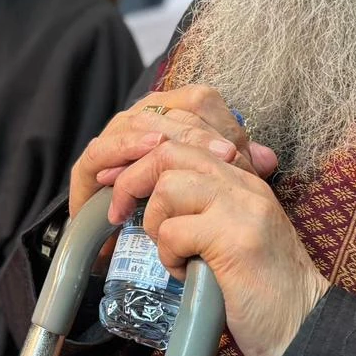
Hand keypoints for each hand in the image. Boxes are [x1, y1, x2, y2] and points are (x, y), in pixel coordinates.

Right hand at [72, 86, 278, 222]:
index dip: (219, 122)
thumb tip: (267, 158)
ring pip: (136, 123)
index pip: (197, 101)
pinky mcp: (87, 167)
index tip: (237, 152)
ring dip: (164, 137)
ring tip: (191, 155)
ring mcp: (110, 142)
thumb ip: (238, 169)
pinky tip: (149, 151)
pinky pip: (101, 148)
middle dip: (197, 134)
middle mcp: (139, 124)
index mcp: (171, 119)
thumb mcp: (215, 190)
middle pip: (167, 110)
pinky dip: (124, 147)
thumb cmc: (176, 218)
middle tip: (223, 158)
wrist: (129, 255)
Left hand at [113, 139, 328, 355]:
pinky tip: (186, 273)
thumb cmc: (260, 289)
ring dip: (155, 223)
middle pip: (169, 152)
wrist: (303, 328)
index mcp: (243, 180)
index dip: (141, 160)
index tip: (114, 182)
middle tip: (118, 213)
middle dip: (131, 181)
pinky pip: (174, 231)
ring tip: (172, 252)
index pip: (183, 142)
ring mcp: (242, 208)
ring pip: (168, 187)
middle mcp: (245, 185)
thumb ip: (203, 209)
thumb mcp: (231, 235)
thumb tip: (149, 193)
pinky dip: (169, 256)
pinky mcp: (236, 239)